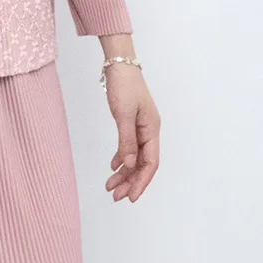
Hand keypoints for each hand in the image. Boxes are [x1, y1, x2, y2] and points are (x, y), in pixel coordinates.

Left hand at [105, 65, 159, 201]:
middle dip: (130, 182)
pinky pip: (129, 148)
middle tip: (115, 197)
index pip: (150, 163)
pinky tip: (112, 168)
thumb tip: (127, 165)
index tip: (131, 197)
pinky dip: (121, 159)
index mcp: (152, 130)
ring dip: (124, 173)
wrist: (120, 65)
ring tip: (110, 187)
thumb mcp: (123, 114)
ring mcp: (141, 128)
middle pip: (143, 164)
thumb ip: (126, 141)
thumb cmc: (124, 86)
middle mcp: (149, 131)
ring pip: (134, 158)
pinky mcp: (132, 124)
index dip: (141, 182)